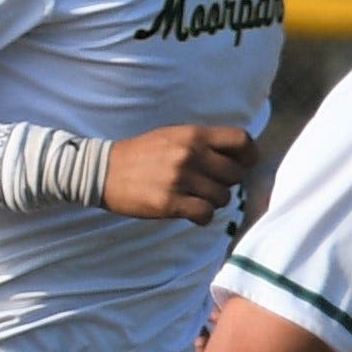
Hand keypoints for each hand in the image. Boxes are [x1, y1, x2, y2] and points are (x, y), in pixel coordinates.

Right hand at [104, 122, 257, 225]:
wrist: (102, 170)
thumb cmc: (141, 154)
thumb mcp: (172, 136)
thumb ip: (202, 143)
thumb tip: (236, 158)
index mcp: (193, 135)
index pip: (241, 140)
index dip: (249, 155)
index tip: (243, 164)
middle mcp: (190, 154)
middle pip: (235, 174)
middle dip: (226, 183)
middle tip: (208, 185)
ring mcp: (180, 179)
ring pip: (222, 197)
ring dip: (212, 201)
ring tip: (194, 198)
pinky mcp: (170, 203)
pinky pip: (205, 214)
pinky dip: (202, 216)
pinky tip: (190, 212)